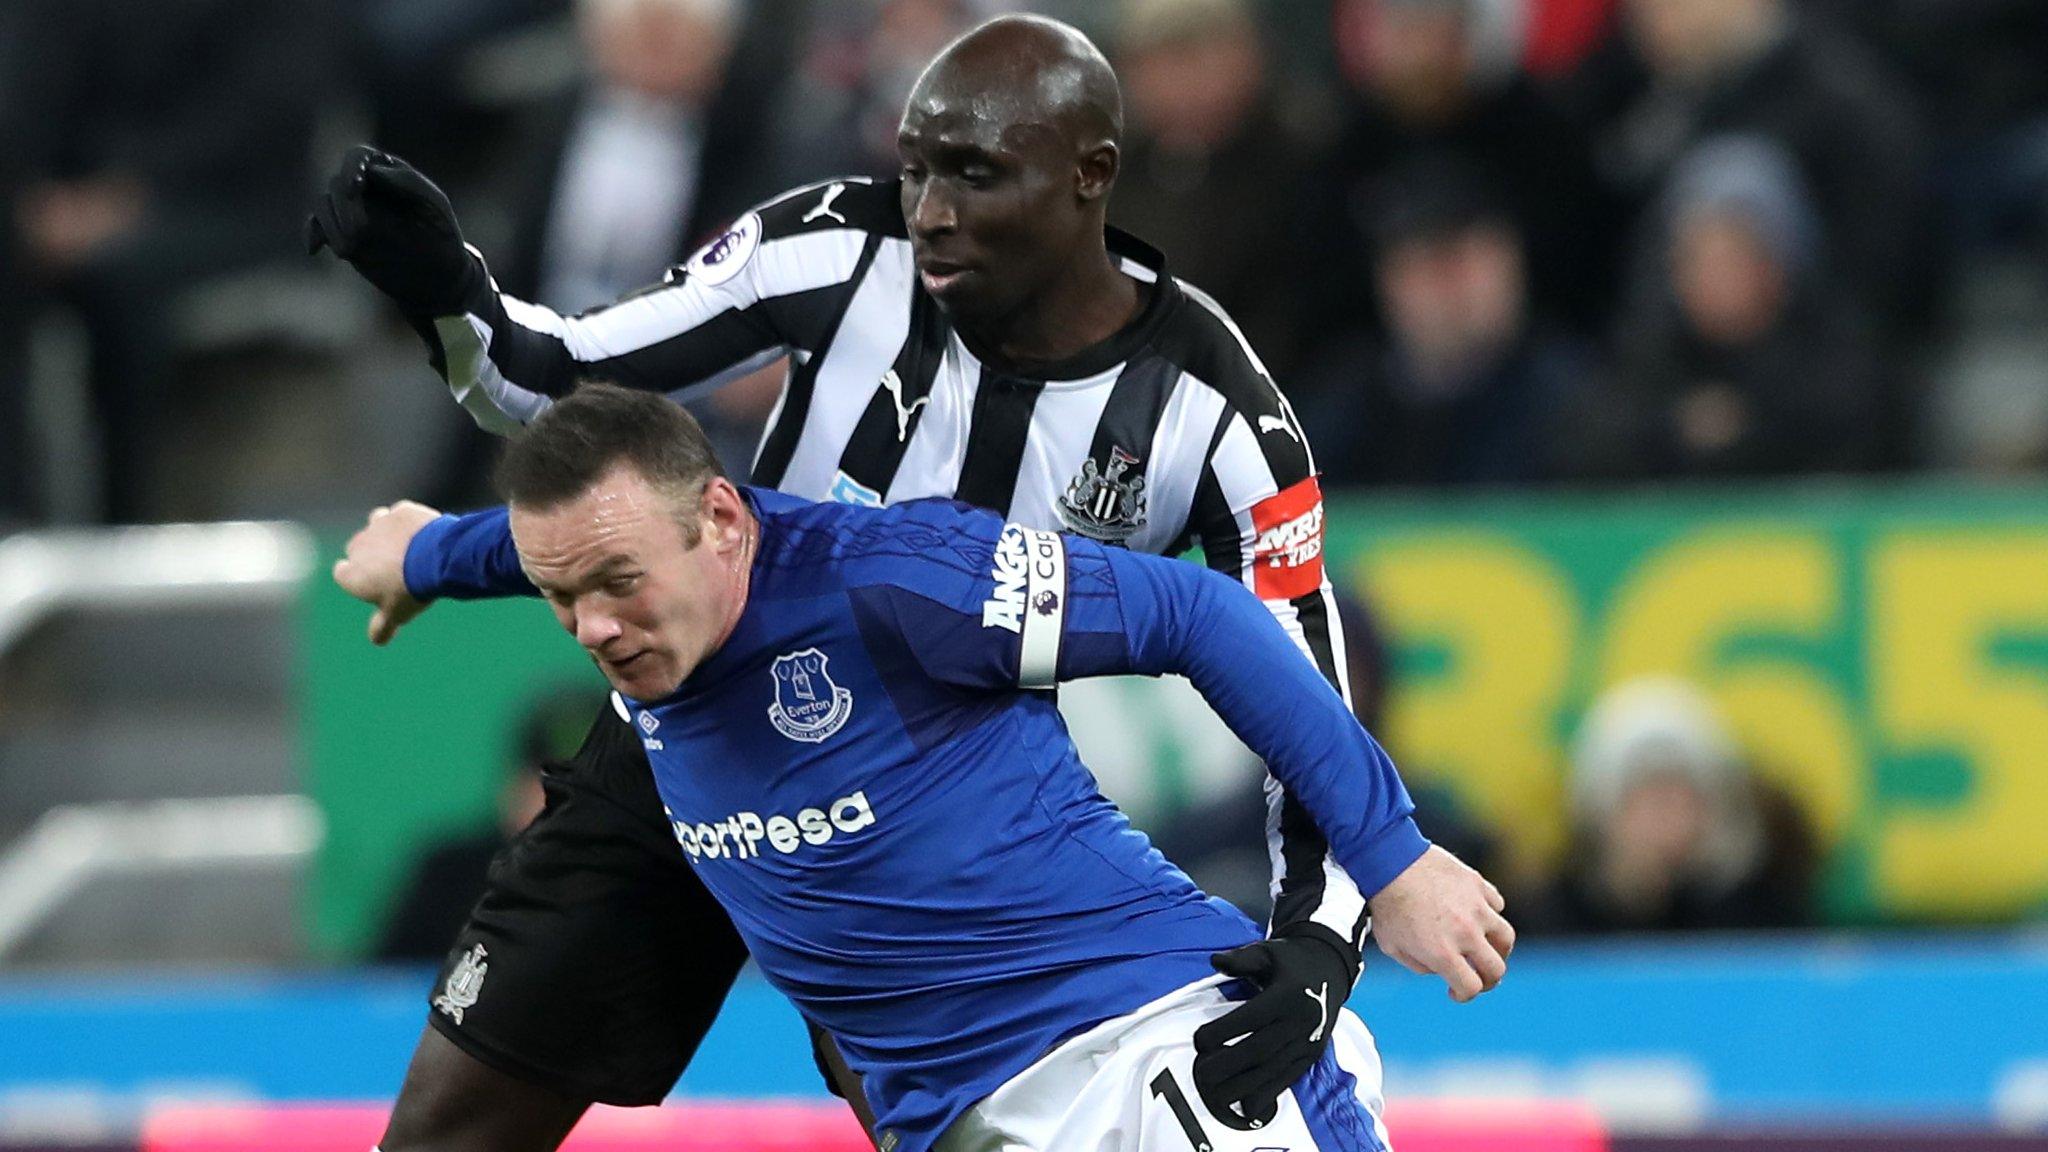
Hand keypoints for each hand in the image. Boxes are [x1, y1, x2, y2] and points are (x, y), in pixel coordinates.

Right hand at [306, 145, 482, 316]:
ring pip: (323, 204)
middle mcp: (365, 186)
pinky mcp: (341, 233)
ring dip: (330, 224)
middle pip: (337, 183)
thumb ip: (409, 185)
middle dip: (344, 206)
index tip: (354, 188)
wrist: (438, 276)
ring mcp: (351, 210)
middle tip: (359, 231)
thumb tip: (375, 171)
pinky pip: (316, 227)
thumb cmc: (442, 236)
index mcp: (389, 172)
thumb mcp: (435, 207)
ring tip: (349, 250)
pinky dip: (312, 234)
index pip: (358, 157)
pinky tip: (314, 249)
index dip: (352, 168)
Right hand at [333, 501, 440, 644]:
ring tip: (405, 546)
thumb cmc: (411, 590)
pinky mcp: (401, 511)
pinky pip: (401, 514)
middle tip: (395, 567)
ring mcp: (379, 525)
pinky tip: (421, 532)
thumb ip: (382, 627)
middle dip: (371, 555)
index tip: (374, 584)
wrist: (436, 559)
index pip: (343, 573)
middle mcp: (359, 546)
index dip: (358, 578)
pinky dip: (408, 522)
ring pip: (376, 523)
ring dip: (385, 532)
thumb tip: (377, 640)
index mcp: (350, 573)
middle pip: (357, 547)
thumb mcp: (396, 614)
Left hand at [1191, 925, 1358, 1130]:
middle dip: (1228, 1065)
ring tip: (1215, 1094)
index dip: (1224, 1031)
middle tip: (1201, 1073)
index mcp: (1289, 993)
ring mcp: (1308, 1041)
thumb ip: (1242, 958)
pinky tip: (1246, 1106)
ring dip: (1243, 1086)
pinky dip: (1267, 1095)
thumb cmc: (1291, 960)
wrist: (1331, 970)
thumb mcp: (1268, 950)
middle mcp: (1301, 1020)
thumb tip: (1216, 961)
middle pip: (1261, 1049)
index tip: (1200, 1040)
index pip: (1252, 1017)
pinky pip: (1288, 1079)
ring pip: (1273, 1070)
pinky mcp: (1311, 1056)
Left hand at [1367, 844, 1513, 1002]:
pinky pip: (1497, 905)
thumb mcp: (1392, 946)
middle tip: (1480, 977)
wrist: (1388, 862)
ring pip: (1506, 937)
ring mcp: (1476, 907)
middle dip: (1488, 980)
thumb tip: (1440, 969)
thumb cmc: (1386, 905)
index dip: (1464, 994)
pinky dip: (1490, 913)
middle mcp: (1465, 933)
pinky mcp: (1478, 885)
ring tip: (1487, 948)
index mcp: (1442, 953)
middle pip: (1496, 969)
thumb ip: (1420, 965)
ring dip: (1499, 949)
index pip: (1471, 986)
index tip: (1456, 991)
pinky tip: (1476, 915)